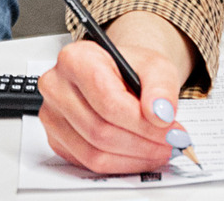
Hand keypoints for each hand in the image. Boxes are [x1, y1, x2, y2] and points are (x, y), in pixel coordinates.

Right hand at [37, 11, 194, 173]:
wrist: (117, 75)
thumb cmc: (130, 69)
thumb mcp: (155, 66)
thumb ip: (161, 87)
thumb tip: (160, 114)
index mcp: (75, 59)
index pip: (108, 102)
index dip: (143, 123)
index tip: (171, 131)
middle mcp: (56, 86)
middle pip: (100, 131)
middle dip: (143, 144)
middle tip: (171, 145)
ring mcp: (52, 115)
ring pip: (94, 153)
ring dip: (134, 159)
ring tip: (159, 151)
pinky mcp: (56, 139)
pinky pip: (89, 164)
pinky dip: (121, 165)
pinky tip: (139, 154)